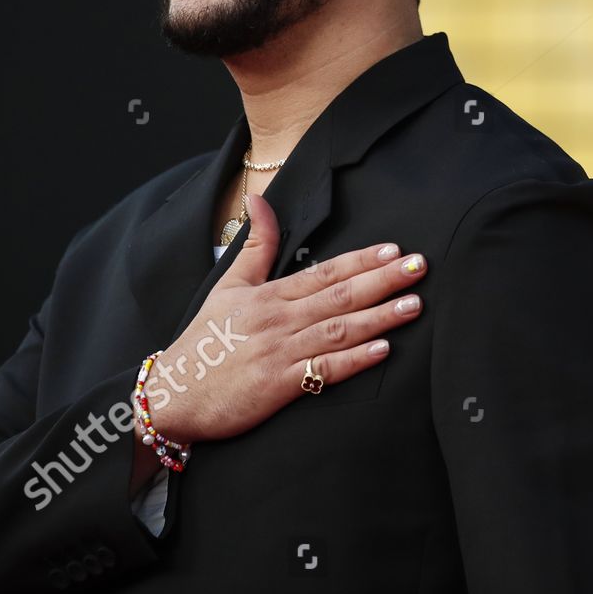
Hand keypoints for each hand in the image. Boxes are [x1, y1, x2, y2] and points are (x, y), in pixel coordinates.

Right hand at [139, 193, 427, 443]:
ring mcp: (279, 352)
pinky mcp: (277, 386)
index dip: (361, 260)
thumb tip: (260, 198)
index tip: (394, 250)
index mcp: (269, 295)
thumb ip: (255, 244)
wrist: (172, 395)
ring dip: (379, 317)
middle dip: (383, 281)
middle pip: (339, 296)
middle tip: (420, 268)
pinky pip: (323, 370)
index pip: (323, 272)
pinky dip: (354, 360)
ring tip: (413, 305)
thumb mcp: (227, 285)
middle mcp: (278, 320)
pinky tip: (383, 350)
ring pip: (338, 330)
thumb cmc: (204, 341)